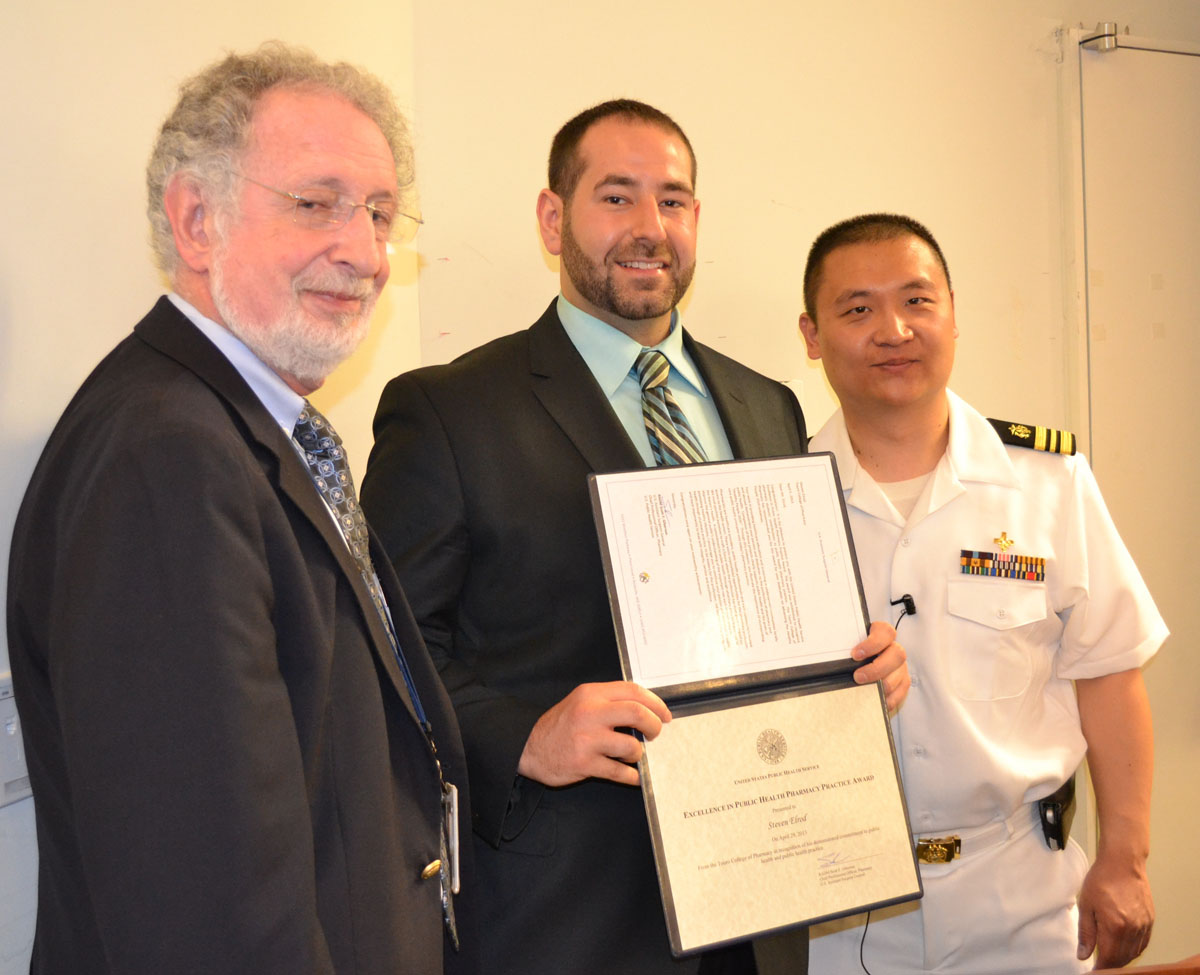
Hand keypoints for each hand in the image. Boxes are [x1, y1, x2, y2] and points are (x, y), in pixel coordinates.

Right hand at [517, 681, 671, 787]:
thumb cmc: (561, 725)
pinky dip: (632, 776)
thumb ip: (609, 702)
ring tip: (633, 755)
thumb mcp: (582, 702)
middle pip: (637, 714)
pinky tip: (633, 776)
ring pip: (631, 746)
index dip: (655, 703)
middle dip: (653, 726)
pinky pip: (620, 772)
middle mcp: (590, 713)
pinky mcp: (584, 764)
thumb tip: (646, 711)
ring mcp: (587, 739)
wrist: (529, 747)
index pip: (633, 691)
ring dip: (638, 754)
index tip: (665, 715)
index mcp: (591, 694)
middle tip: (654, 735)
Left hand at [851, 621, 908, 712]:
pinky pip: (900, 691)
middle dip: (877, 668)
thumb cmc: (852, 656)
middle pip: (897, 654)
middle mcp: (893, 648)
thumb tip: (835, 663)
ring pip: (899, 674)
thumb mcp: (848, 648)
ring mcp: (900, 666)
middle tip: (858, 677)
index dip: (872, 644)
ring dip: (882, 684)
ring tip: (865, 691)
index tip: (855, 655)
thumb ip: (844, 651)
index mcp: (881, 634)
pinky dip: (888, 698)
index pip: (885, 632)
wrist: (859, 667)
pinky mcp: (902, 682)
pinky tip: (876, 700)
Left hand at [1076, 852, 1153, 967]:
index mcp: (1115, 926)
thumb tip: (1083, 955)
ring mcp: (1144, 925)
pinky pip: (1142, 943)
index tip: (1093, 970)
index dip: (1100, 967)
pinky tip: (1122, 945)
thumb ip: (1086, 933)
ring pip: (1134, 952)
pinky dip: (1133, 949)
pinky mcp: (1150, 920)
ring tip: (1108, 954)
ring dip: (1121, 958)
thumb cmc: (1101, 880)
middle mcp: (1132, 929)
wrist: (1123, 863)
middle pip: (1122, 958)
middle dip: (1110, 964)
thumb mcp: (1086, 905)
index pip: (1109, 958)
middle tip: (1098, 962)